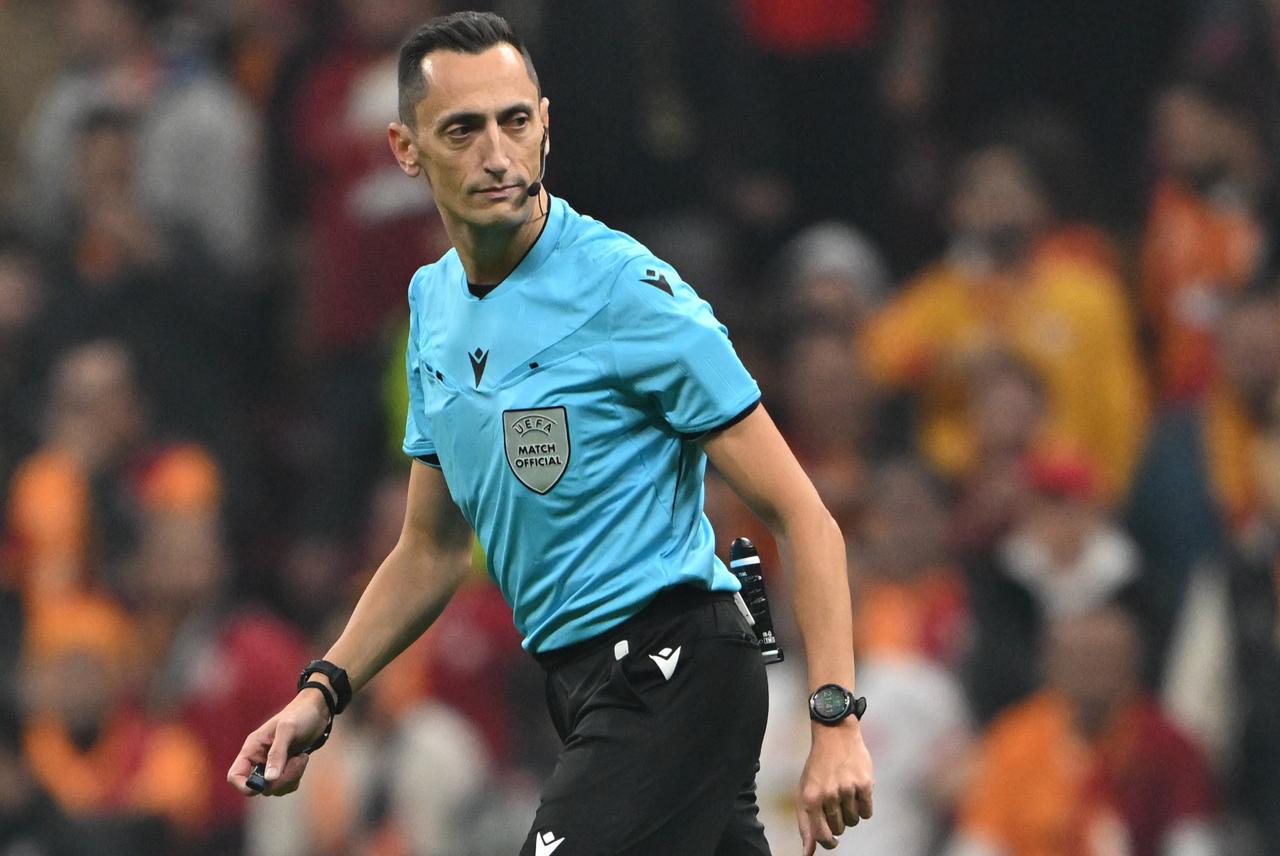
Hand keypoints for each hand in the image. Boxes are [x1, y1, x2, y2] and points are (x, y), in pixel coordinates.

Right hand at [226, 688, 329, 796]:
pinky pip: (286, 784)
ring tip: (301, 758)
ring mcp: (272, 765)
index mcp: (252, 748)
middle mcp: (259, 759)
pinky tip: (302, 759)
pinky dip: (296, 777)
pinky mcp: (285, 768)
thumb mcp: (287, 730)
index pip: (235, 776)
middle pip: (259, 787)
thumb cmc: (300, 714)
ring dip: (291, 777)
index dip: (244, 786)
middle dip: (280, 780)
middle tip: (296, 762)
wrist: (318, 710)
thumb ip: (277, 754)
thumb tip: (269, 780)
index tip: (264, 784)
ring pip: (275, 788)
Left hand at [797, 719, 873, 853]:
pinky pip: (867, 813)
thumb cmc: (818, 767)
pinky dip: (864, 807)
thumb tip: (807, 853)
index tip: (832, 841)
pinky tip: (857, 792)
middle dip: (839, 821)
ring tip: (846, 794)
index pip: (821, 835)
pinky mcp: (864, 784)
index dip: (828, 842)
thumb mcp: (805, 791)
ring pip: (854, 821)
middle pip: (839, 829)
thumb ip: (805, 824)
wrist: (835, 735)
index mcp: (810, 798)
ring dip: (851, 812)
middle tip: (836, 803)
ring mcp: (847, 789)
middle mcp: (828, 794)